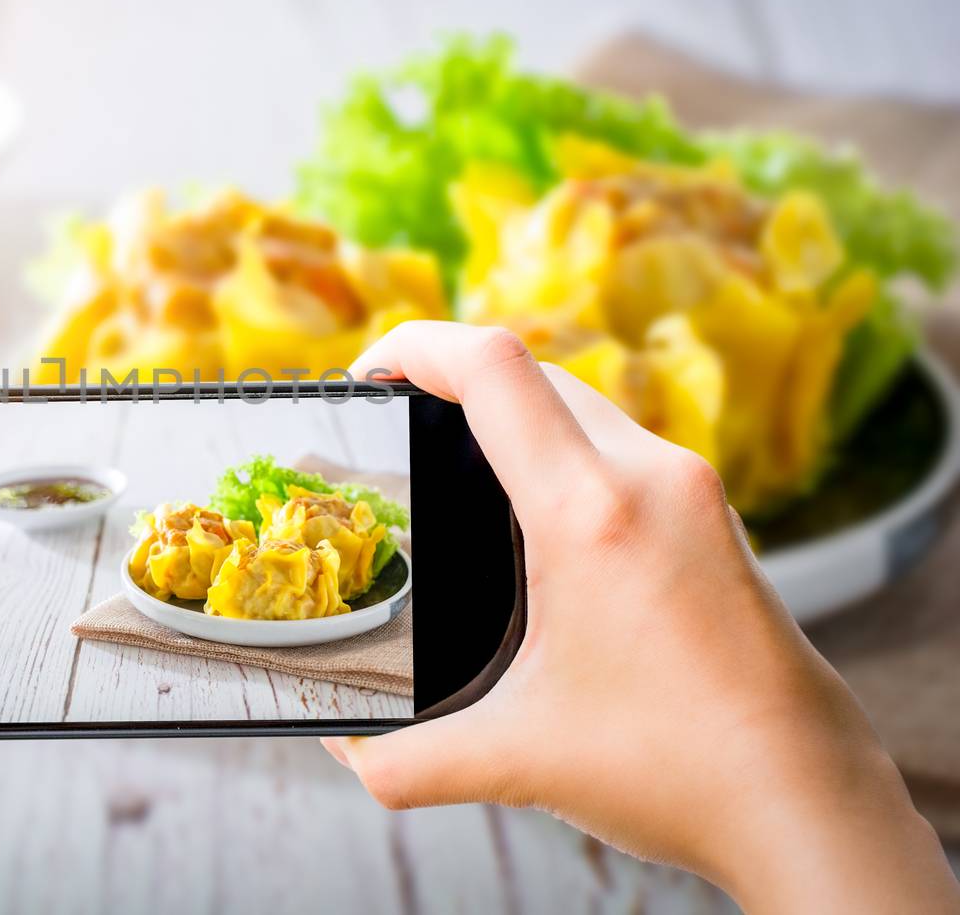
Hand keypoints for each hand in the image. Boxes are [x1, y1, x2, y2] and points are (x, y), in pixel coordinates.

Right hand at [325, 321, 958, 912]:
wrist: (808, 808)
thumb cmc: (677, 774)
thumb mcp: (514, 761)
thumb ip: (404, 759)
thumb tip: (345, 752)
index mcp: (590, 512)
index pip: (491, 368)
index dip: (412, 346)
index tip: (364, 374)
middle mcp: (651, 479)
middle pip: (533, 370)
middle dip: (452, 375)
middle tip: (395, 417)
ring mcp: (695, 494)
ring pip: (584, 404)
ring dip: (514, 410)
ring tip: (454, 455)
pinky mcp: (717, 521)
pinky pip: (625, 445)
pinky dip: (565, 448)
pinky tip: (537, 512)